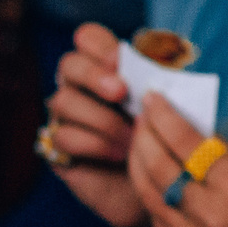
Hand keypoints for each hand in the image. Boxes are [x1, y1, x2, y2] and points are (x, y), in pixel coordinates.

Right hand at [43, 24, 154, 226]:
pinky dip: (94, 143)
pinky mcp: (59, 147)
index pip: (88, 38)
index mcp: (106, 68)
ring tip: (130, 138)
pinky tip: (118, 154)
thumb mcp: (168, 108)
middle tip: (121, 92)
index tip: (122, 62)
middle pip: (69, 64)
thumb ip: (158, 85)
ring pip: (63, 101)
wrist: (158, 188)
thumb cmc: (165, 141)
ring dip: (101, 118)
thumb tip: (152, 76)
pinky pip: (63, 136)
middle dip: (95, 75)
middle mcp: (80, 88)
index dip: (100, 46)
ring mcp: (65, 117)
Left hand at [124, 96, 227, 226]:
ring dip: (137, 160)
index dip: (165, 117)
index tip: (152, 97)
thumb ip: (223, 158)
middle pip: (161, 164)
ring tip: (136, 139)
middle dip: (144, 134)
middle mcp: (211, 213)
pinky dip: (145, 188)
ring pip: (148, 190)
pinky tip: (143, 171)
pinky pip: (154, 215)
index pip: (189, 143)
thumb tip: (189, 127)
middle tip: (139, 115)